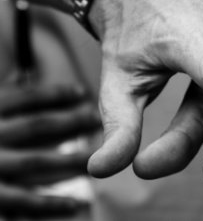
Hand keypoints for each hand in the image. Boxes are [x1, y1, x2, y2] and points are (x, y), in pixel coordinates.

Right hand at [0, 84, 99, 217]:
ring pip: (37, 163)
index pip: (22, 99)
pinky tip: (75, 204)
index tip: (81, 91)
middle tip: (98, 120)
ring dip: (70, 160)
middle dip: (71, 122)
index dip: (54, 94)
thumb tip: (20, 83)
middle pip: (37, 127)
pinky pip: (22, 201)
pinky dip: (49, 204)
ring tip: (97, 156)